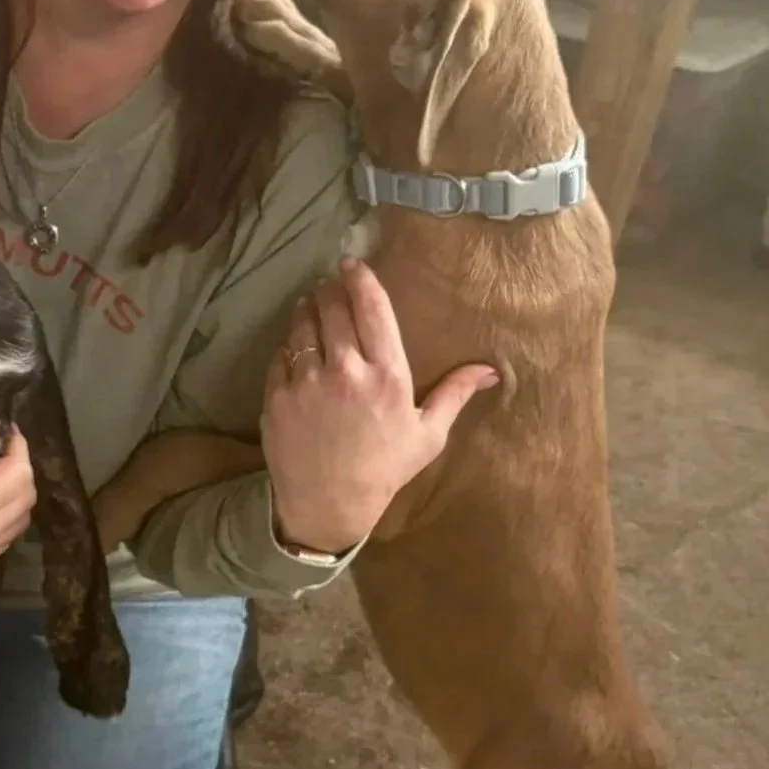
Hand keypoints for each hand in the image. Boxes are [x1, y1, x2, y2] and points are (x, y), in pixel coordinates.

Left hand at [261, 259, 498, 554]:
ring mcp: (306, 382)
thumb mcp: (428, 435)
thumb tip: (491, 369)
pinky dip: (288, 346)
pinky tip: (295, 347)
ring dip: (306, 309)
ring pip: (302, 326)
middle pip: (333, 308)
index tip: (352, 264)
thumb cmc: (384, 469)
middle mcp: (346, 371)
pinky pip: (280, 355)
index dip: (361, 279)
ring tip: (311, 304)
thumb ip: (455, 394)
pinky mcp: (276, 395)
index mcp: (388, 376)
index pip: (373, 309)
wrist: (327, 504)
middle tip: (330, 284)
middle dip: (330, 289)